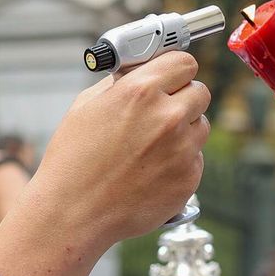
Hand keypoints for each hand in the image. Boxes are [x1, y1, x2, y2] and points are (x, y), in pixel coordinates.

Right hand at [30, 51, 209, 246]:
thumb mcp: (86, 106)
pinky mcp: (188, 179)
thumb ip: (121, 84)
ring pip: (201, 127)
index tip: (173, 76)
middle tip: (163, 111)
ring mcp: (182, 150)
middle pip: (200, 93)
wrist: (73, 212)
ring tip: (151, 147)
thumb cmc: (73, 162)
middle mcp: (168, 117)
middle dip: (183, 99)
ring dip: (184, 131)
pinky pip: (195, 159)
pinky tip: (151, 171)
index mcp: (141, 92)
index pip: (184, 62)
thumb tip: (139, 73)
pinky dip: (180, 162)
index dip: (176, 70)